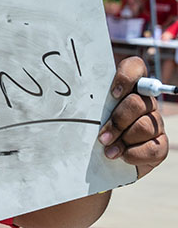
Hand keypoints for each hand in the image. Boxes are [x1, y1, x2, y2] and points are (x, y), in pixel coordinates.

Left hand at [98, 56, 167, 177]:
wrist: (101, 160)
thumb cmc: (91, 130)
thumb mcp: (86, 114)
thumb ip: (86, 102)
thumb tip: (68, 98)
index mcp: (127, 88)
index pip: (135, 67)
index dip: (126, 77)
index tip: (113, 94)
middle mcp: (145, 102)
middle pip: (138, 102)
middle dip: (118, 121)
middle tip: (101, 137)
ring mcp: (155, 123)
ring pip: (145, 126)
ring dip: (123, 140)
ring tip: (107, 150)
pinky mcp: (159, 145)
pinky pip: (154, 148)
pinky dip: (134, 154)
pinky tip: (121, 156)